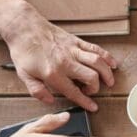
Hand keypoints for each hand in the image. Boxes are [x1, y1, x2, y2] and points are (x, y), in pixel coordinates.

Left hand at [0, 1, 116, 111]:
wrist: (25, 28)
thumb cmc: (24, 51)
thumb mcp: (23, 75)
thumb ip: (37, 90)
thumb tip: (50, 101)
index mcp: (53, 73)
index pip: (73, 91)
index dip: (85, 101)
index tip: (93, 107)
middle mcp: (66, 62)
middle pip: (91, 77)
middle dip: (96, 88)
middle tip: (92, 90)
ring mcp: (73, 50)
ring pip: (98, 63)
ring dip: (107, 73)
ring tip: (110, 81)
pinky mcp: (77, 41)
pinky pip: (96, 49)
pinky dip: (107, 57)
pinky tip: (112, 64)